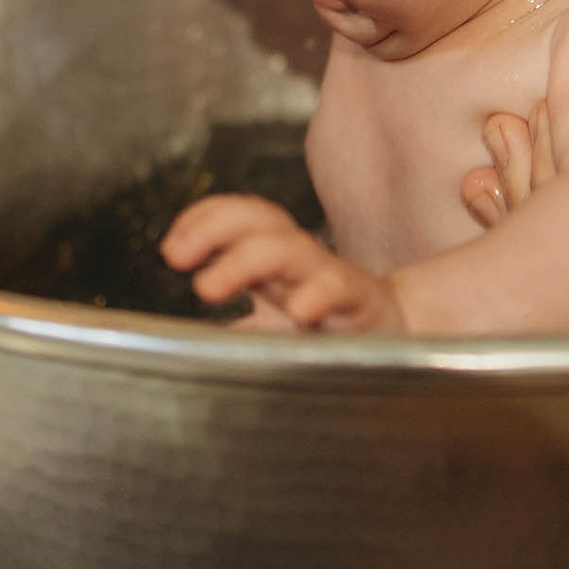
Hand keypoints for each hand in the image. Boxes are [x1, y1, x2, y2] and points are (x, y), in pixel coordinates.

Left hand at [162, 194, 406, 333]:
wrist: (396, 339)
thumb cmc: (326, 331)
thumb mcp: (267, 331)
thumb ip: (227, 335)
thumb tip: (175, 351)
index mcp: (274, 260)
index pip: (239, 217)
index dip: (203, 219)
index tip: (171, 248)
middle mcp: (298, 259)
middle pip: (258, 220)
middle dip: (212, 227)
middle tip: (175, 256)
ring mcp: (327, 275)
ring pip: (287, 248)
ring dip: (242, 260)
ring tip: (208, 287)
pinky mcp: (358, 300)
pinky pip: (337, 288)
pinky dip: (317, 295)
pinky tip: (299, 311)